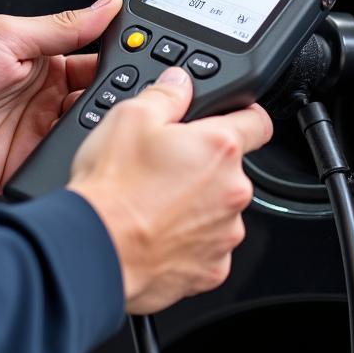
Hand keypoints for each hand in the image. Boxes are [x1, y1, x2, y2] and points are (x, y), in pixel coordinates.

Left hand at [0, 0, 122, 194]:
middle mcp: (46, 97)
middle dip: (121, 98)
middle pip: (101, 99)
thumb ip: (62, 27)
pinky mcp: (28, 167)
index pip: (99, 58)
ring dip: (102, 130)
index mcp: (45, 60)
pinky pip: (63, 167)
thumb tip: (107, 4)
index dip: (123, 59)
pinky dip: (78, 163)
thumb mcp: (6, 35)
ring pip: (89, 134)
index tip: (148, 58)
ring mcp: (38, 134)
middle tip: (137, 97)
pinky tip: (87, 155)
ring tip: (112, 125)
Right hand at [68, 67, 273, 314]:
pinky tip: (156, 231)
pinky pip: (207, 247)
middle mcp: (232, 191)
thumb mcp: (130, 117)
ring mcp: (224, 234)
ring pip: (218, 209)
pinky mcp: (211, 270)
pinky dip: (187, 240)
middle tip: (164, 166)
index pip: (257, 122)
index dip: (243, 115)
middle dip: (203, 165)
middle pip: (230, 169)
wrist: (96, 247)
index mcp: (219, 148)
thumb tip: (179, 82)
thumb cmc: (113, 187)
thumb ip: (165, 94)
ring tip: (154, 202)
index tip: (231, 119)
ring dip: (196, 204)